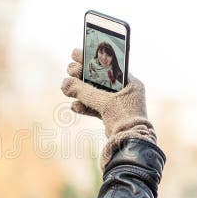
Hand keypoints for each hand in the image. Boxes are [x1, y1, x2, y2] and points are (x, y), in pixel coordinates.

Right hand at [62, 48, 156, 168]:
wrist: (131, 144)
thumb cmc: (123, 119)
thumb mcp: (103, 102)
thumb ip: (84, 92)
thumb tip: (65, 83)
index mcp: (130, 82)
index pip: (109, 64)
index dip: (92, 58)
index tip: (77, 52)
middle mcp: (125, 91)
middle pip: (99, 78)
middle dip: (82, 74)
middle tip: (69, 69)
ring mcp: (118, 104)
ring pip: (96, 93)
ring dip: (81, 91)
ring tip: (66, 87)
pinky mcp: (111, 116)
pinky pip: (95, 107)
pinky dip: (85, 106)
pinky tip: (74, 106)